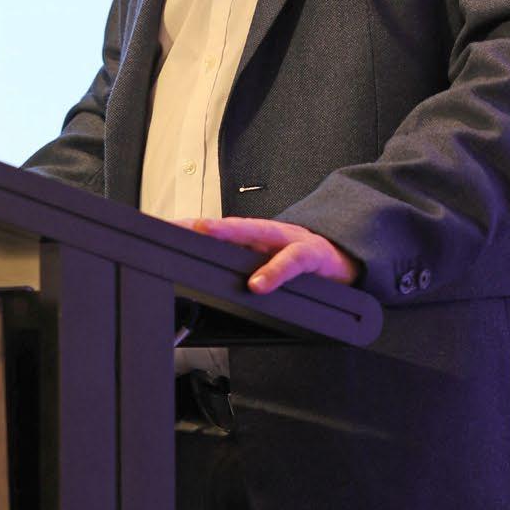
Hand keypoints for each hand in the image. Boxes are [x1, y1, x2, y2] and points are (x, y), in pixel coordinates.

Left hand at [187, 216, 359, 294]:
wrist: (348, 259)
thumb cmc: (304, 263)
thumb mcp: (270, 264)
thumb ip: (243, 269)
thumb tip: (207, 285)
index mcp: (255, 238)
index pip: (217, 232)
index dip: (189, 229)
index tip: (161, 229)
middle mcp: (268, 233)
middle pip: (230, 225)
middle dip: (200, 224)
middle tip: (175, 225)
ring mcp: (289, 240)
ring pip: (257, 231)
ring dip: (230, 232)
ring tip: (206, 233)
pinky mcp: (312, 255)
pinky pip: (292, 262)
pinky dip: (274, 272)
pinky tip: (258, 284)